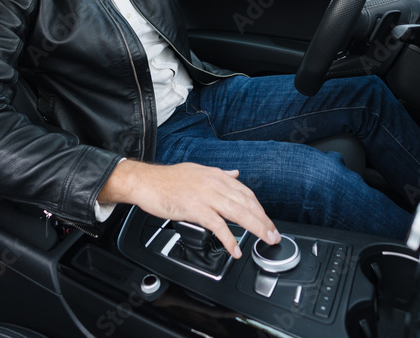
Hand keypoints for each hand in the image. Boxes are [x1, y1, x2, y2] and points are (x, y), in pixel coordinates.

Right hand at [98, 159, 280, 257]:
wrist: (145, 181)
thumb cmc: (168, 180)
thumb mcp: (198, 171)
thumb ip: (219, 175)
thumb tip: (235, 174)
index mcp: (216, 176)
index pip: (246, 193)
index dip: (259, 208)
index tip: (267, 221)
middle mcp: (214, 184)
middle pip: (247, 203)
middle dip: (263, 221)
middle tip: (274, 235)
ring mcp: (205, 196)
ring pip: (238, 212)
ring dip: (256, 228)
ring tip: (265, 240)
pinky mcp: (195, 208)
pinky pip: (218, 226)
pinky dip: (229, 239)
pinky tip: (235, 249)